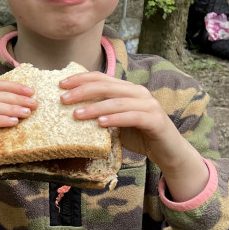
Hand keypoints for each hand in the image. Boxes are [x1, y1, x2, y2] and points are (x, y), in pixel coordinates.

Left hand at [59, 72, 207, 200]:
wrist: (167, 152)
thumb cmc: (138, 135)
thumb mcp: (114, 122)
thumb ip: (100, 113)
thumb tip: (70, 111)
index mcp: (127, 89)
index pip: (101, 78)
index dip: (81, 78)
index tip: (61, 84)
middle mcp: (138, 93)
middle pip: (107, 86)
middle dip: (82, 91)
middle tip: (63, 99)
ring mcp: (149, 105)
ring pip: (117, 101)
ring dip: (95, 107)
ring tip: (76, 114)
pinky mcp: (155, 120)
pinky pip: (132, 117)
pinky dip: (115, 118)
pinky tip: (100, 123)